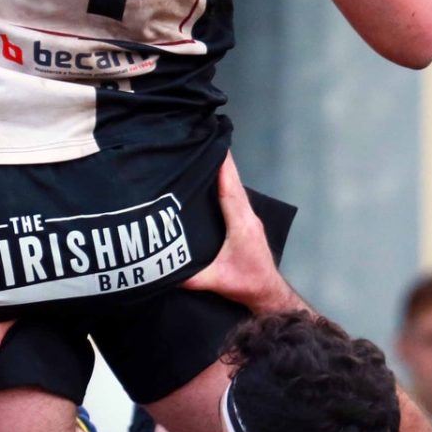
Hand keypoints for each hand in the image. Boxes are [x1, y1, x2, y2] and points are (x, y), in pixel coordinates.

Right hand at [183, 154, 289, 312]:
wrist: (269, 293)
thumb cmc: (248, 285)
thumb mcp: (216, 281)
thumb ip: (190, 278)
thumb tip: (162, 271)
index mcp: (241, 225)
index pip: (230, 189)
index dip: (223, 167)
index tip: (217, 145)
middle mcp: (248, 217)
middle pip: (234, 182)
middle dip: (223, 160)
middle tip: (209, 139)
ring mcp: (250, 219)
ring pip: (236, 188)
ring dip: (226, 170)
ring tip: (210, 153)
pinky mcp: (248, 223)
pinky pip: (237, 196)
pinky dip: (228, 183)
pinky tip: (216, 180)